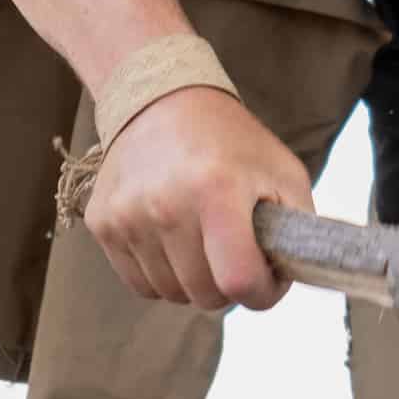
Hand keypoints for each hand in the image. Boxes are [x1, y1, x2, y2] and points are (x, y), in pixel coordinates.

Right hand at [82, 86, 314, 311]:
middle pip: (205, 295)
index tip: (270, 277)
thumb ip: (297, 230)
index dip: (263, 292)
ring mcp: (127, 216)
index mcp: (217, 190)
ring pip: (171, 294)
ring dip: (195, 281)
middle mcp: (165, 206)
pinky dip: (164, 275)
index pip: (238, 280)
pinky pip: (140, 284)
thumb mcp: (284, 174)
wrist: (164, 103)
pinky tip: (176, 240)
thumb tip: (292, 278)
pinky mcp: (101, 223)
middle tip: (239, 254)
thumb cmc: (234, 144)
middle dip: (231, 286)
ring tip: (206, 241)